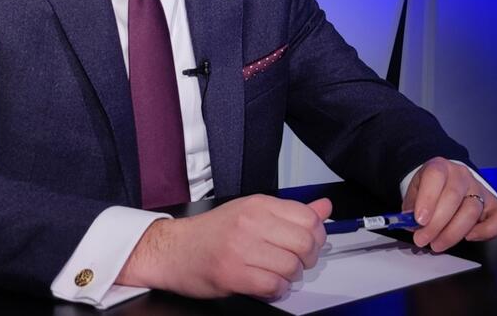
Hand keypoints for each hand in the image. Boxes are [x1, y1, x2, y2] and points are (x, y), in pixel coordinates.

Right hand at [117, 194, 331, 299]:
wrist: (173, 249)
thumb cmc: (210, 233)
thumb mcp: (251, 212)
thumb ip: (290, 212)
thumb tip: (323, 208)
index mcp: (258, 205)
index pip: (308, 218)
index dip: (316, 236)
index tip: (309, 243)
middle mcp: (251, 223)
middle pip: (305, 243)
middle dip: (307, 259)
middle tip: (295, 261)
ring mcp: (241, 248)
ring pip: (291, 266)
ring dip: (289, 277)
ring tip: (276, 273)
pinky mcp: (232, 274)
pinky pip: (273, 286)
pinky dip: (275, 290)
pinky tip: (266, 284)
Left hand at [402, 157, 496, 252]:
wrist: (445, 183)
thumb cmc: (430, 190)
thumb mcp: (414, 192)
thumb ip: (411, 207)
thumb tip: (411, 223)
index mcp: (440, 167)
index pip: (436, 176)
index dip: (427, 199)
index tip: (419, 220)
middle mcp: (462, 176)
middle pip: (453, 197)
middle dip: (436, 224)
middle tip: (422, 239)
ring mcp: (480, 189)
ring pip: (471, 211)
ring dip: (453, 233)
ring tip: (437, 244)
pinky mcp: (494, 204)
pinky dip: (485, 231)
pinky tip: (468, 237)